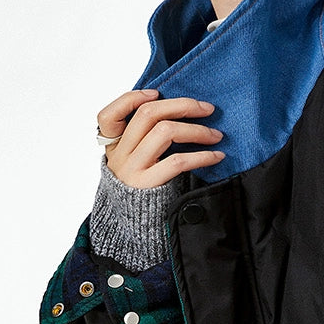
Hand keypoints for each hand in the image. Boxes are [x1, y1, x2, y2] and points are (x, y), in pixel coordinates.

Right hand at [97, 89, 226, 188]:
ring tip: (216, 135)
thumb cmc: (141, 191)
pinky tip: (216, 156)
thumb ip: (141, 141)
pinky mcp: (148, 185)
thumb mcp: (131, 164)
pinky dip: (202, 155)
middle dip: (182, 106)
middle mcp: (119, 155)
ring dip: (197, 129)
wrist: (135, 230)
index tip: (157, 93)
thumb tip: (177, 112)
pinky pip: (178, 161)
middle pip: (147, 114)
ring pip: (165, 131)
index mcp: (113, 147)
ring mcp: (133, 169)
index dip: (131, 99)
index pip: (108, 116)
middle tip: (208, 109)